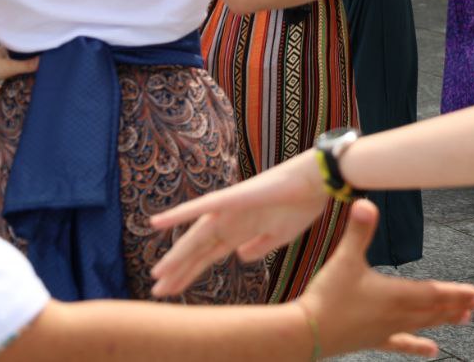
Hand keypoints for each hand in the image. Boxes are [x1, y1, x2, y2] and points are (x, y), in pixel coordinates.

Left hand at [0, 47, 38, 95]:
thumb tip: (43, 61)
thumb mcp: (9, 66)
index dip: (26, 51)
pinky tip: (7, 97)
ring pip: (4, 77)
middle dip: (21, 67)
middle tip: (34, 72)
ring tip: (25, 84)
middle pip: (12, 64)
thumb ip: (26, 65)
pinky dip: (0, 92)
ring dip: (11, 80)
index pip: (17, 50)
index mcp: (3, 54)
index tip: (37, 53)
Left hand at [150, 150, 330, 296]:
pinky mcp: (232, 198)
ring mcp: (229, 209)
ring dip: (176, 254)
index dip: (190, 272)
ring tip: (156, 273)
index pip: (209, 255)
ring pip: (196, 236)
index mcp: (241, 231)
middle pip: (198, 250)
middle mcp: (229, 221)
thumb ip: (258, 247)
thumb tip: (239, 257)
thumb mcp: (280, 237)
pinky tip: (157, 222)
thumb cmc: (302, 204)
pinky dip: (179, 214)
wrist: (317, 183)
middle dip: (178, 271)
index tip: (172, 290)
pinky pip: (201, 206)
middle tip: (157, 291)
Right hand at [296, 200, 473, 357]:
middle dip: (457, 305)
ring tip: (465, 320)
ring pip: (423, 325)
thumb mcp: (344, 259)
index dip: (457, 293)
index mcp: (395, 294)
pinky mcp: (374, 340)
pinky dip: (418, 346)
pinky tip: (432, 351)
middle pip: (434, 309)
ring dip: (444, 321)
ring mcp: (387, 329)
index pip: (434, 293)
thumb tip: (365, 203)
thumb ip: (358, 230)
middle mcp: (397, 314)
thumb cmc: (328, 296)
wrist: (307, 332)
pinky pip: (402, 343)